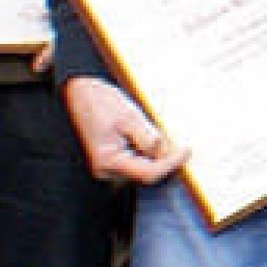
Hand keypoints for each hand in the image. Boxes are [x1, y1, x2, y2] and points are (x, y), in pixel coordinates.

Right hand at [63, 75, 185, 184]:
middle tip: (179, 144)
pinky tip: (146, 135)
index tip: (187, 151)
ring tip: (155, 133)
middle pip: (147, 173)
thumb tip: (167, 153)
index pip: (148, 173)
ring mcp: (109, 168)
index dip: (171, 163)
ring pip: (144, 168)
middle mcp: (106, 170)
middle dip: (165, 159)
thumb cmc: (100, 102)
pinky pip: (137, 161)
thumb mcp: (129, 117)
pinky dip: (148, 151)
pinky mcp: (113, 161)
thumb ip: (148, 139)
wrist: (79, 93)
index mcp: (108, 161)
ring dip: (157, 155)